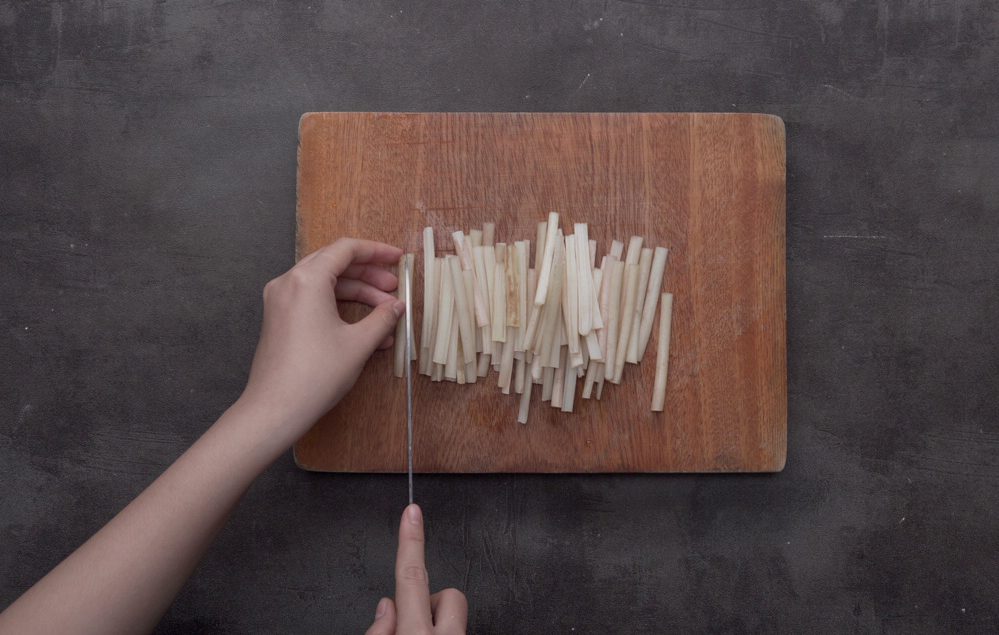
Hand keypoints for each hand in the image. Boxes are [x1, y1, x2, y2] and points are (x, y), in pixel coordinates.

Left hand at [242, 238, 403, 432]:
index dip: (376, 251)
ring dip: (356, 295)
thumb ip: (382, 318)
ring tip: (385, 313)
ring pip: (325, 284)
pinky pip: (313, 301)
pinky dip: (339, 308)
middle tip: (394, 288)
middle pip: (334, 264)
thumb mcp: (358, 344)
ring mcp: (280, 300)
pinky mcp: (279, 318)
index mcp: (307, 279)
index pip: (346, 249)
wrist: (276, 408)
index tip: (398, 258)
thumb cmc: (317, 374)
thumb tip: (397, 306)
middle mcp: (289, 282)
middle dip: (368, 275)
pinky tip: (365, 330)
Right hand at [366, 505, 467, 634]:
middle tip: (411, 625)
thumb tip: (387, 607)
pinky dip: (441, 634)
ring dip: (437, 624)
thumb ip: (377, 632)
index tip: (413, 513)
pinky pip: (455, 630)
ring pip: (455, 615)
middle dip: (431, 603)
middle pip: (448, 595)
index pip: (412, 576)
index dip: (411, 540)